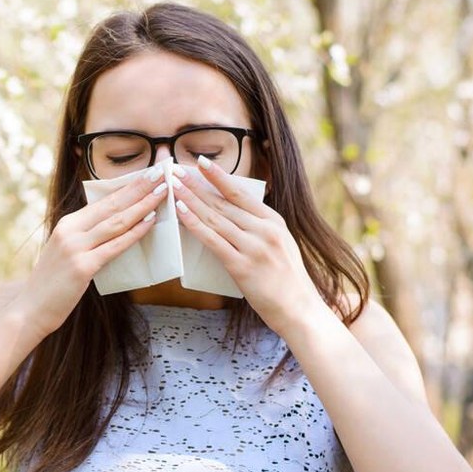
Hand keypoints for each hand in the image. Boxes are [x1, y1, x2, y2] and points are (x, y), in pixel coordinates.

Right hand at [12, 166, 169, 337]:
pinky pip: (114, 247)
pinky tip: (149, 223)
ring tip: (161, 193)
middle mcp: (70, 231)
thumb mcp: (65, 251)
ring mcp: (75, 248)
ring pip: (115, 222)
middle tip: (160, 173)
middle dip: (138, 187)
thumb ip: (85, 237)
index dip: (127, 186)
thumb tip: (114, 226)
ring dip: (141, 206)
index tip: (147, 174)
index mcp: (67, 224)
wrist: (30, 308)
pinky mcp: (82, 267)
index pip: (103, 201)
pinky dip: (134, 233)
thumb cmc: (52, 284)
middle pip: (112, 205)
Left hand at [170, 157, 323, 335]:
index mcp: (273, 221)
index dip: (218, 176)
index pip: (240, 193)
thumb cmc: (287, 279)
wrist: (299, 309)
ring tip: (173, 186)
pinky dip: (195, 224)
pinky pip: (213, 240)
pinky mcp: (242, 267)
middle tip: (176, 170)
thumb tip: (233, 212)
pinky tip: (181, 213)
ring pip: (215, 218)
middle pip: (222, 203)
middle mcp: (264, 230)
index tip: (200, 162)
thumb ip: (260, 227)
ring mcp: (253, 247)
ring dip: (190, 200)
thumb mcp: (281, 243)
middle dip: (196, 185)